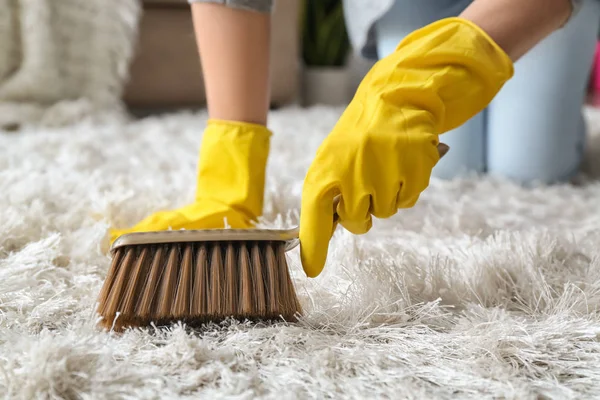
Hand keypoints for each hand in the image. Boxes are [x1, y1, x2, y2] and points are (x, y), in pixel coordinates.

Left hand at [298, 17, 513, 277]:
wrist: (394, 100)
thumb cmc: (358, 138)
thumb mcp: (332, 160)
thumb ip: (326, 197)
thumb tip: (314, 244)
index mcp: (325, 170)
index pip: (314, 218)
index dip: (314, 247)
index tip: (312, 270)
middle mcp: (352, 175)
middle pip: (358, 223)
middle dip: (363, 212)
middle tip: (365, 182)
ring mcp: (384, 173)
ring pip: (387, 213)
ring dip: (387, 196)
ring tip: (384, 165)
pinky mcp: (414, 170)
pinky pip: (409, 200)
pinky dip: (408, 187)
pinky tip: (402, 163)